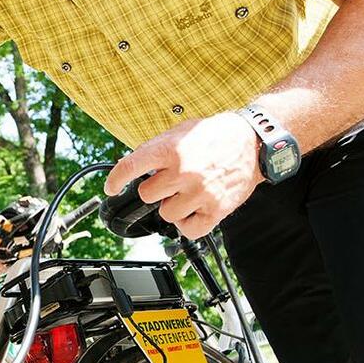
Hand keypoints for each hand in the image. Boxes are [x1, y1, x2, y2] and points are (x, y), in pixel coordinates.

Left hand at [104, 112, 264, 238]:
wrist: (253, 141)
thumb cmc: (215, 136)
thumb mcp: (179, 132)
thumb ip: (155, 149)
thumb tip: (129, 167)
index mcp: (171, 149)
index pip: (131, 167)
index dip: (116, 180)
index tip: (110, 188)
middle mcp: (184, 171)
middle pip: (147, 195)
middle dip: (155, 189)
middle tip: (171, 182)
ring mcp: (200, 192)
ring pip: (166, 213)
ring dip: (172, 206)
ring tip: (186, 193)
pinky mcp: (216, 209)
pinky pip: (188, 230)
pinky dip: (188, 224)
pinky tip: (193, 210)